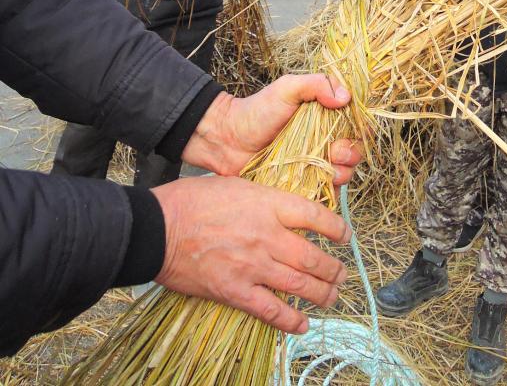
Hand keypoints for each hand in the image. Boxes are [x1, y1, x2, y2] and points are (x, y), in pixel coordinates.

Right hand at [153, 175, 350, 333]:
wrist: (160, 228)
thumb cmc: (193, 200)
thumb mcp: (236, 184)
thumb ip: (263, 197)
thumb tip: (282, 206)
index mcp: (268, 204)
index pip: (316, 216)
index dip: (337, 228)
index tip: (345, 236)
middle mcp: (267, 236)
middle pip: (313, 257)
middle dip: (333, 269)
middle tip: (341, 274)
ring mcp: (253, 265)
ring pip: (300, 285)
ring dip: (322, 294)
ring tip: (331, 296)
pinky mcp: (236, 291)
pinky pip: (271, 311)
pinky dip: (291, 320)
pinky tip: (303, 324)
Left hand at [182, 74, 362, 183]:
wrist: (226, 140)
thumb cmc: (256, 110)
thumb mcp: (286, 88)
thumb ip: (316, 84)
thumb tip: (345, 97)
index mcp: (324, 118)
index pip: (355, 127)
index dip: (357, 133)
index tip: (345, 135)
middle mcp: (323, 142)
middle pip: (353, 153)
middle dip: (350, 155)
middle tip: (334, 153)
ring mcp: (313, 165)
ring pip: (343, 175)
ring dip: (341, 174)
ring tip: (325, 170)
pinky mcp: (302, 186)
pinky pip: (325, 195)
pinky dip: (328, 193)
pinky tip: (316, 186)